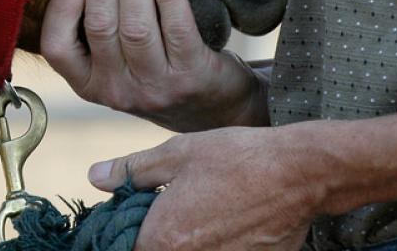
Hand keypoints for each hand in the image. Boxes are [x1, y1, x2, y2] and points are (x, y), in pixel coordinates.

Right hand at [40, 0, 267, 131]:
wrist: (214, 109)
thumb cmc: (155, 69)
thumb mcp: (115, 63)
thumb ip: (95, 27)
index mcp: (88, 83)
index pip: (58, 48)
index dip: (63, 7)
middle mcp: (117, 91)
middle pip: (101, 26)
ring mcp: (155, 88)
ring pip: (136, 27)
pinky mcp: (192, 78)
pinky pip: (176, 30)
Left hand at [88, 126, 323, 250]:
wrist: (301, 173)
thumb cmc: (237, 159)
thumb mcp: (177, 154)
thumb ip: (131, 171)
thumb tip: (95, 177)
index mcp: (164, 240)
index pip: (124, 250)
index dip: (120, 233)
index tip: (128, 214)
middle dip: (151, 237)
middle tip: (162, 208)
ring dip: (182, 241)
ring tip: (198, 212)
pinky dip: (213, 243)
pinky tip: (223, 220)